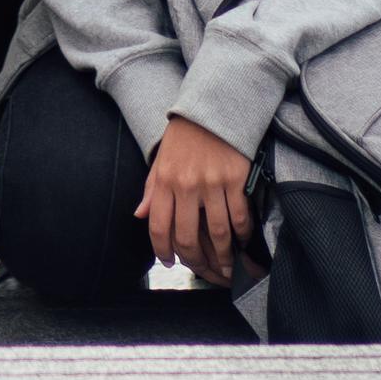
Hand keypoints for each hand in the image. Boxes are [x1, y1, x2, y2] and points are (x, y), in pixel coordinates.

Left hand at [140, 116, 259, 285]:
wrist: (213, 109)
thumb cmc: (184, 136)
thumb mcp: (161, 159)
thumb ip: (151, 190)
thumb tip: (139, 215)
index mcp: (165, 181)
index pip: (158, 226)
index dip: (162, 250)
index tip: (168, 262)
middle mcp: (186, 185)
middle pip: (188, 237)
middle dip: (195, 261)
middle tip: (202, 271)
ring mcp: (212, 184)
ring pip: (217, 233)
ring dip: (223, 257)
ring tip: (226, 269)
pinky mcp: (235, 180)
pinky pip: (239, 218)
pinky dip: (241, 236)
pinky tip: (241, 244)